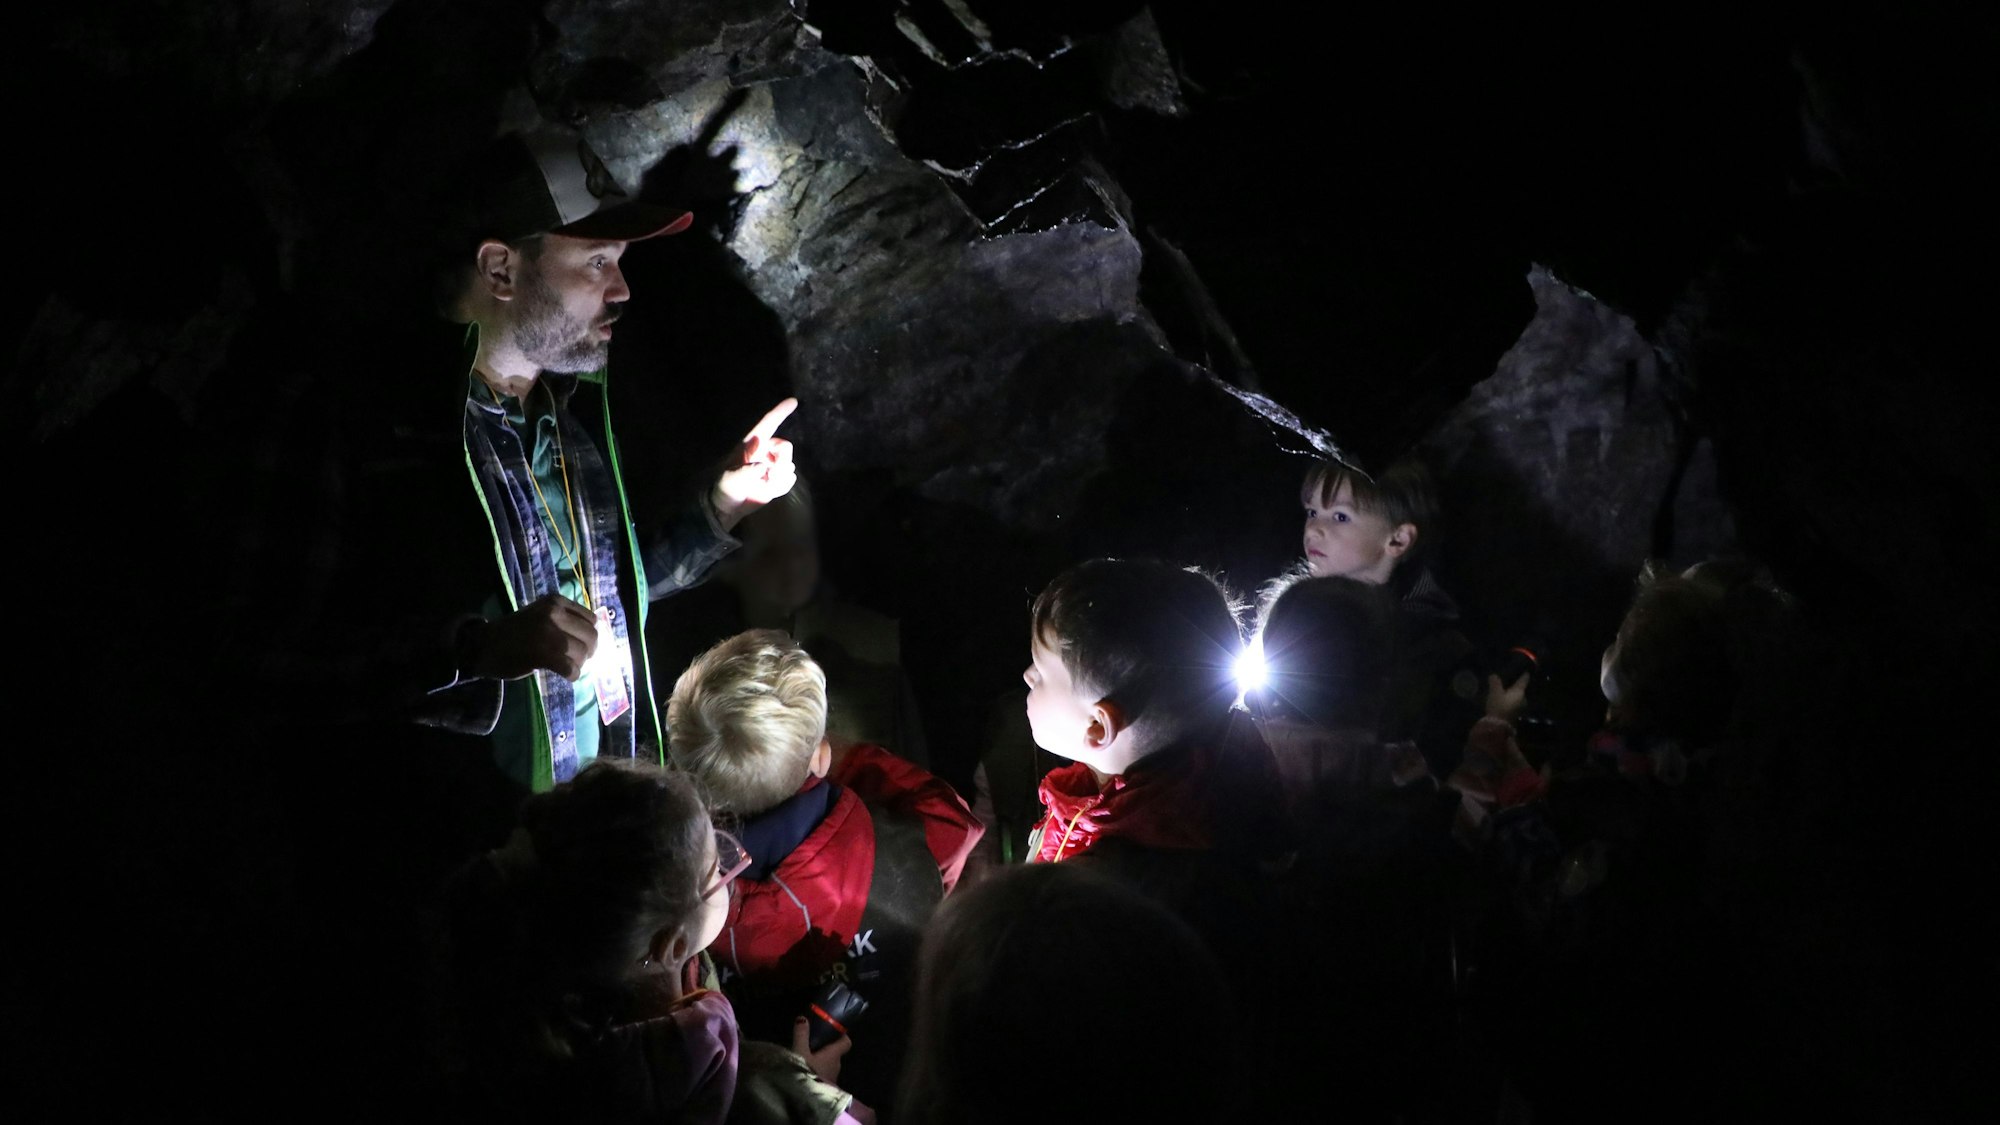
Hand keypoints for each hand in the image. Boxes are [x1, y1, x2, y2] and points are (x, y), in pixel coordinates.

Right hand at [460, 594, 598, 681]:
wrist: (484, 645)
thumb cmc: (515, 631)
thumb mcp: (541, 614)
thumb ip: (566, 619)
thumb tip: (593, 635)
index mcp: (556, 602)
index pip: (592, 619)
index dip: (589, 635)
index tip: (580, 643)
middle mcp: (554, 614)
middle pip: (591, 637)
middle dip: (588, 651)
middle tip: (577, 659)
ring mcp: (548, 634)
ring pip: (583, 653)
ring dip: (579, 664)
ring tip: (566, 666)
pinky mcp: (543, 654)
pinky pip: (571, 668)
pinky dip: (572, 674)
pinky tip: (565, 674)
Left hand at [713, 398, 798, 530]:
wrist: (727, 507)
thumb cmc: (724, 488)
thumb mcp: (730, 480)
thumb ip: (745, 472)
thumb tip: (762, 467)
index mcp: (751, 445)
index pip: (768, 424)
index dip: (780, 412)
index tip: (794, 401)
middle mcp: (763, 452)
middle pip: (785, 446)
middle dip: (782, 460)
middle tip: (771, 474)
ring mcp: (771, 466)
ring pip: (789, 465)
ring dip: (780, 477)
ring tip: (765, 484)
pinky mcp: (776, 480)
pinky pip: (789, 479)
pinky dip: (782, 486)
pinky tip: (769, 490)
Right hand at [791, 1016, 850, 1085]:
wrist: (806, 1099)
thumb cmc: (806, 1072)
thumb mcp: (800, 1051)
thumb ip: (801, 1035)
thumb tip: (803, 1018)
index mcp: (834, 1055)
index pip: (846, 1042)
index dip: (842, 1036)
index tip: (833, 1031)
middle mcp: (837, 1065)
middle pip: (836, 1053)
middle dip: (827, 1048)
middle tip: (814, 1042)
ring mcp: (833, 1078)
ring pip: (830, 1064)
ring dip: (822, 1060)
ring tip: (807, 1056)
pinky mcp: (827, 1087)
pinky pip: (824, 1075)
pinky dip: (818, 1070)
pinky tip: (806, 1070)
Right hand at [1484, 670, 1529, 723]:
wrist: (1499, 726)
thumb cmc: (1499, 706)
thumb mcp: (1495, 692)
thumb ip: (1495, 682)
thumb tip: (1493, 675)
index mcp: (1520, 691)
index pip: (1524, 680)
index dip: (1524, 674)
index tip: (1525, 669)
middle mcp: (1523, 698)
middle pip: (1520, 689)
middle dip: (1515, 685)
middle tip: (1509, 679)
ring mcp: (1520, 707)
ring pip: (1516, 696)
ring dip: (1511, 693)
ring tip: (1504, 689)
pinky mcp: (1515, 714)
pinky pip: (1513, 703)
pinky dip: (1509, 700)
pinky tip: (1502, 699)